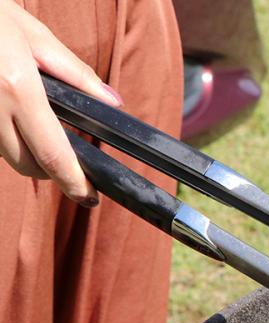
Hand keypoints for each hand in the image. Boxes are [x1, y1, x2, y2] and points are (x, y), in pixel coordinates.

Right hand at [0, 0, 122, 204]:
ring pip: (7, 156)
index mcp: (17, 88)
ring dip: (26, 153)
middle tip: (66, 157)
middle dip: (50, 169)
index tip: (90, 197)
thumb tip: (113, 103)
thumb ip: (76, 74)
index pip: (52, 154)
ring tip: (35, 126)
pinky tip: (11, 114)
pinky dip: (6, 137)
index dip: (74, 182)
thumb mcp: (34, 35)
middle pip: (28, 166)